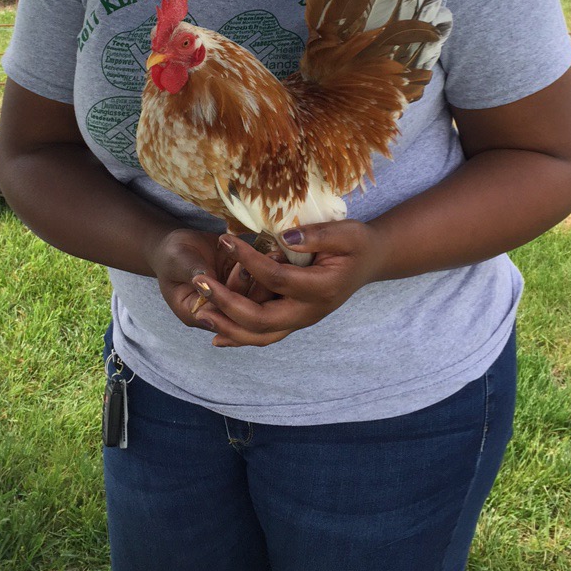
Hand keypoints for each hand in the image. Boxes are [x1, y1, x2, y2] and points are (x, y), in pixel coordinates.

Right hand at [149, 228, 273, 330]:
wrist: (179, 244)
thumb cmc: (172, 255)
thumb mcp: (177, 261)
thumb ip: (192, 270)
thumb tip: (204, 277)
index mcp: (198, 314)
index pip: (222, 315)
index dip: (235, 295)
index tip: (245, 270)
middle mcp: (219, 312)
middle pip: (243, 310)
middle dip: (257, 287)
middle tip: (268, 262)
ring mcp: (233, 299)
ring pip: (255, 298)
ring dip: (267, 279)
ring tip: (276, 255)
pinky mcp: (243, 286)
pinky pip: (259, 283)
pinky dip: (268, 270)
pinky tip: (277, 254)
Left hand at [190, 221, 388, 346]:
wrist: (371, 262)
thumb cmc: (357, 243)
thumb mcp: (346, 233)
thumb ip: (317, 235)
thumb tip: (284, 237)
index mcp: (321, 288)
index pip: (276, 278)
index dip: (248, 260)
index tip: (225, 240)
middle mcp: (310, 312)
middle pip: (261, 318)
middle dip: (227, 302)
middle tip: (199, 283)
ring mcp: (302, 320)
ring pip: (261, 336)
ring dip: (228, 328)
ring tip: (200, 313)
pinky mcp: (296, 321)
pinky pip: (265, 337)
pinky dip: (240, 338)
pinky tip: (216, 337)